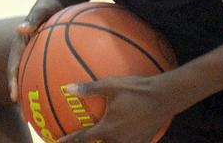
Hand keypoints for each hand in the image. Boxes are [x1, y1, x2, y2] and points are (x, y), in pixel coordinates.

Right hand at [7, 0, 63, 101]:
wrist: (55, 1)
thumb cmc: (47, 5)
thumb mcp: (41, 10)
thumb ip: (31, 20)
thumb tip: (19, 29)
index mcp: (19, 43)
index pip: (13, 65)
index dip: (12, 81)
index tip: (13, 96)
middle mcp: (24, 51)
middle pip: (19, 76)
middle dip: (20, 94)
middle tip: (24, 113)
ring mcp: (32, 53)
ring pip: (30, 76)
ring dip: (32, 92)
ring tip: (38, 110)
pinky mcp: (42, 53)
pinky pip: (43, 71)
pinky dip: (47, 82)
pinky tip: (58, 93)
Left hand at [57, 76, 174, 142]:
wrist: (164, 97)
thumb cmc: (135, 89)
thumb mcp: (110, 86)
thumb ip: (88, 89)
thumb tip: (68, 88)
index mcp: (108, 129)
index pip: (83, 138)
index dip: (70, 141)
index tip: (58, 142)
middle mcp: (119, 140)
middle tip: (80, 141)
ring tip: (100, 140)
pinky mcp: (143, 142)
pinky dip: (123, 142)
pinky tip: (122, 137)